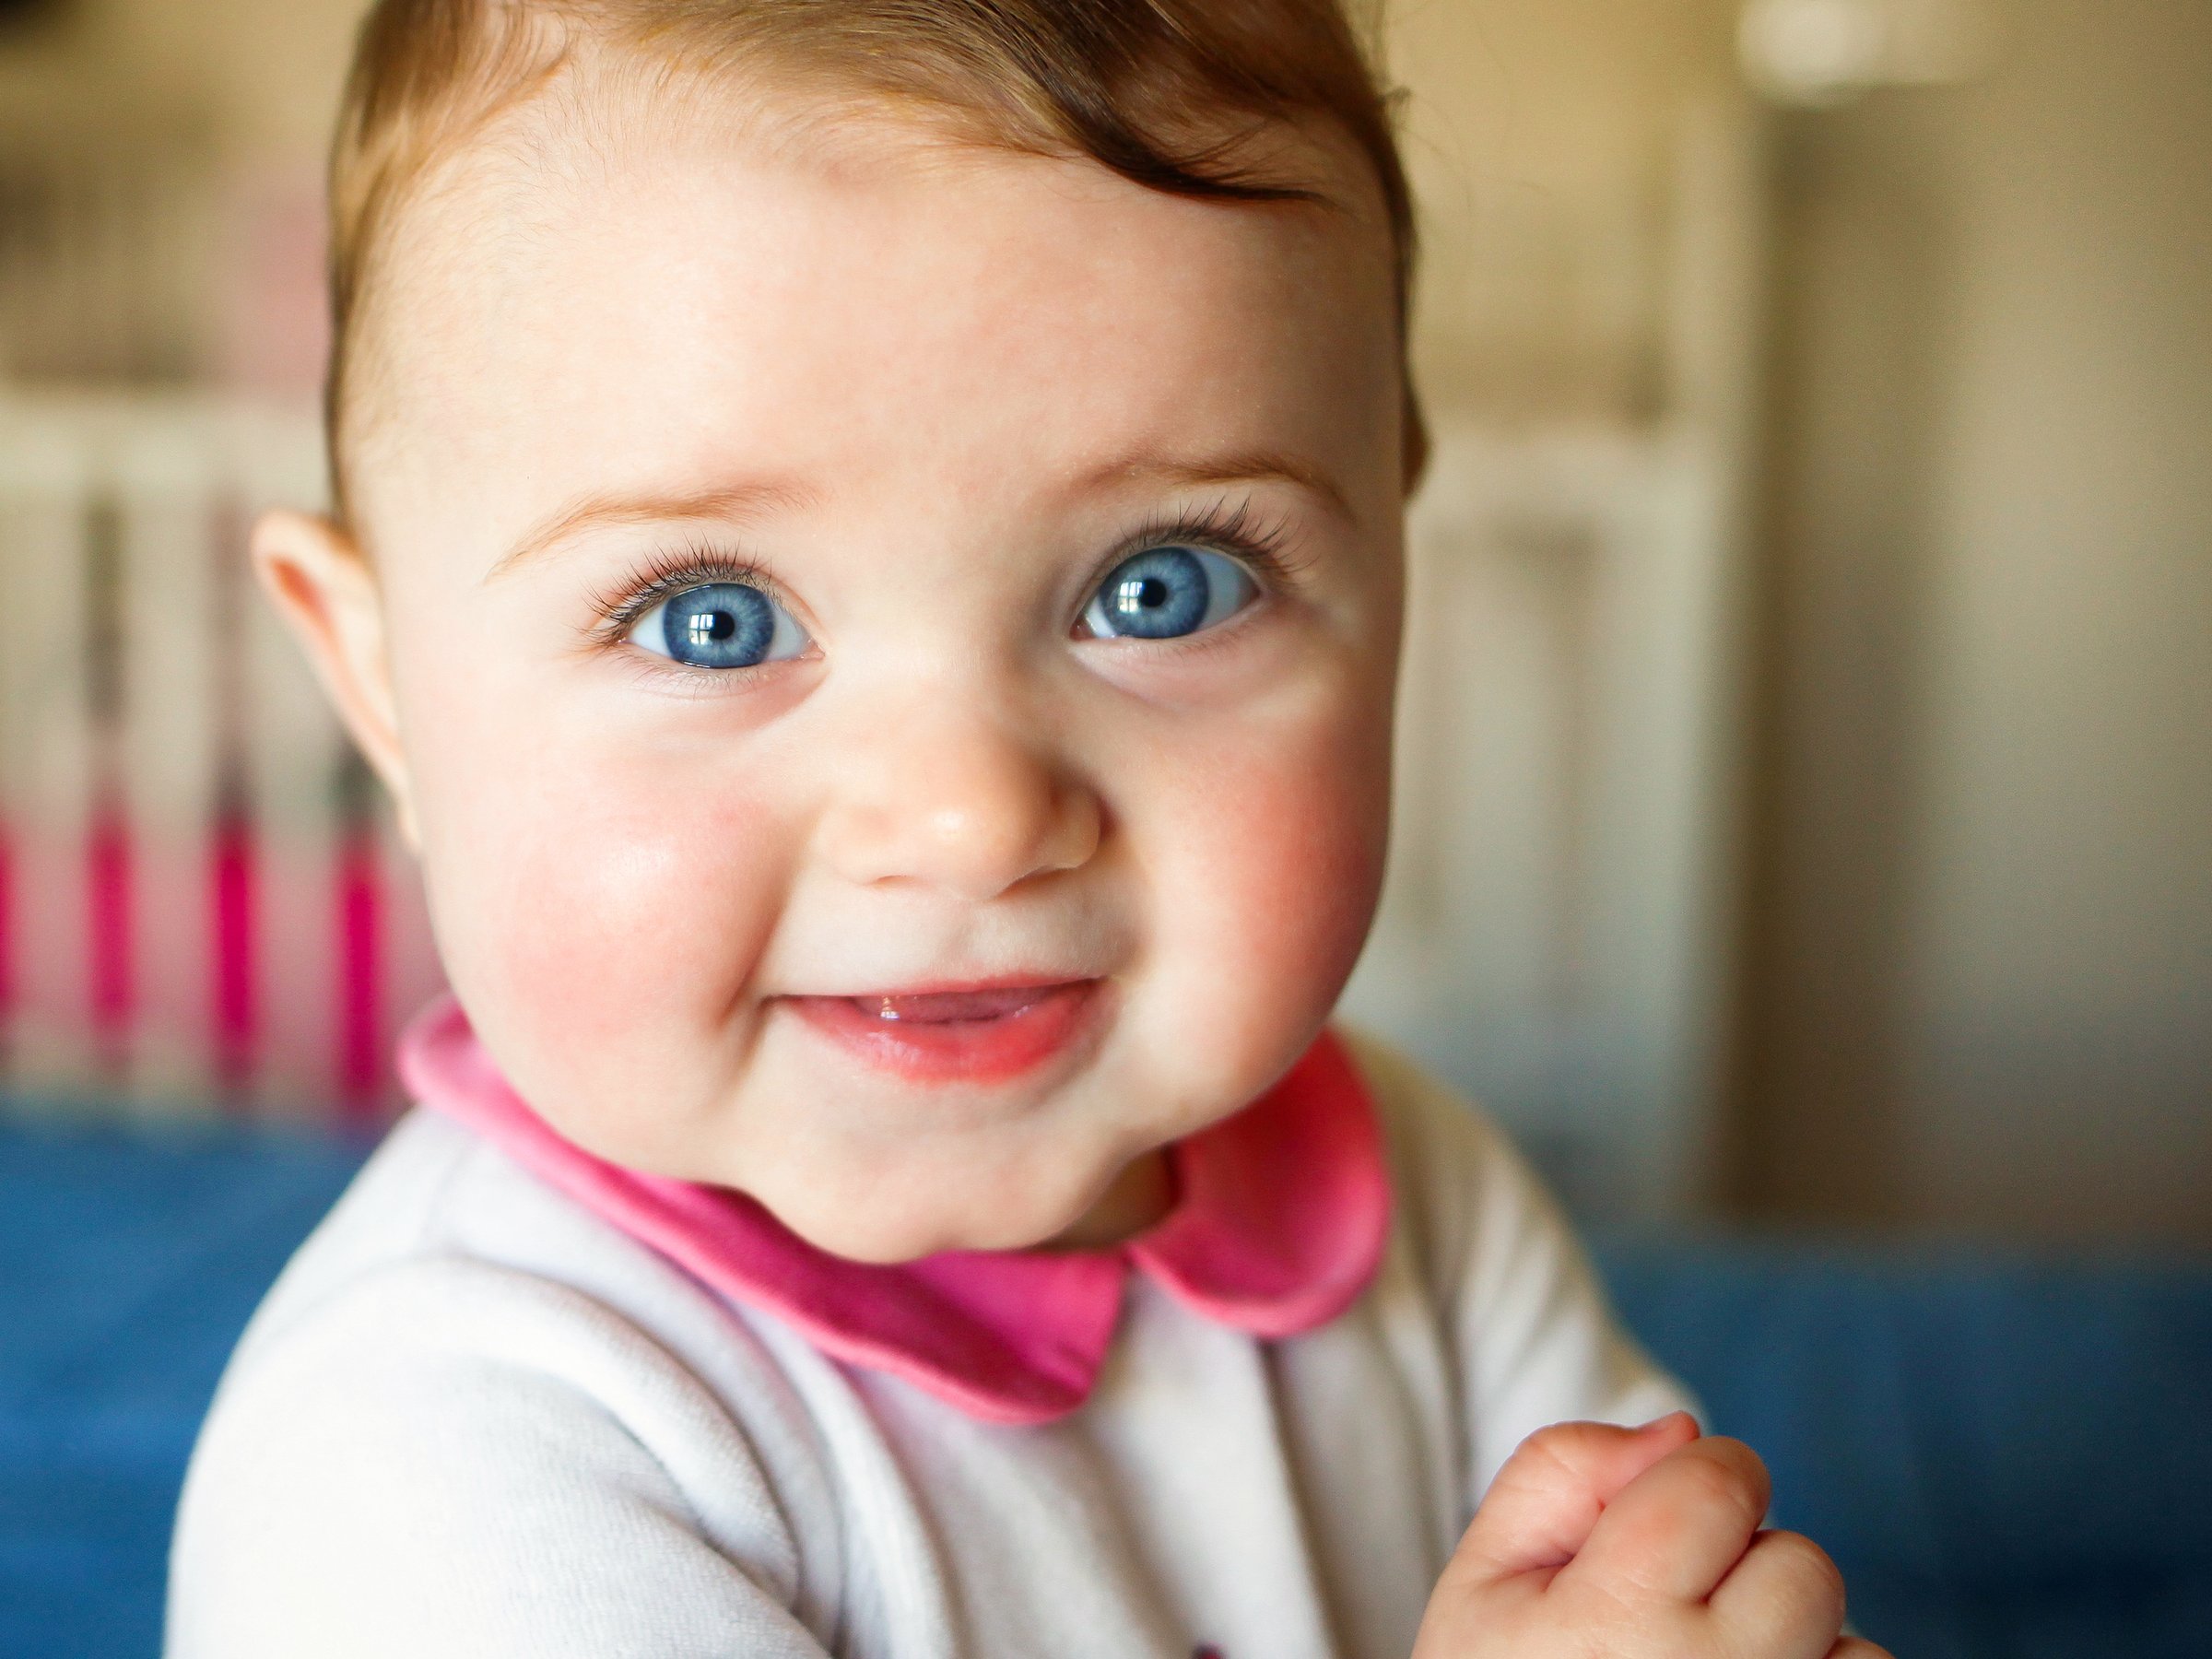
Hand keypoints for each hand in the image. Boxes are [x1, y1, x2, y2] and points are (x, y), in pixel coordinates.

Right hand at [1411, 1413, 1890, 1658]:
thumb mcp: (1487, 1575)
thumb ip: (1561, 1472)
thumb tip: (1682, 1432)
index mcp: (1612, 1622)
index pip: (1721, 1483)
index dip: (1696, 1479)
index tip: (1659, 1521)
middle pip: (1801, 1565)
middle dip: (1747, 1565)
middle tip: (1676, 1610)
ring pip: (1849, 1644)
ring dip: (1790, 1640)